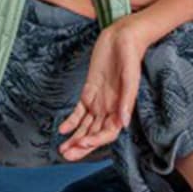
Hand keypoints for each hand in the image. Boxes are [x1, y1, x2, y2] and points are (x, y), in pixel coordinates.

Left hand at [58, 18, 149, 160]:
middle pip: (95, 133)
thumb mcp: (130, 76)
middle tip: (66, 155)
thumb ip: (127, 100)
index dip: (96, 141)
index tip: (83, 145)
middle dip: (81, 146)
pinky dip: (72, 121)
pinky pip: (80, 111)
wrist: (123, 35)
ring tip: (62, 149)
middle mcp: (110, 107)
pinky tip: (62, 129)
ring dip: (75, 138)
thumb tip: (123, 124)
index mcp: (121, 107)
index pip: (109, 132)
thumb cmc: (130, 54)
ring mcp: (99, 100)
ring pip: (86, 126)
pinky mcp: (90, 91)